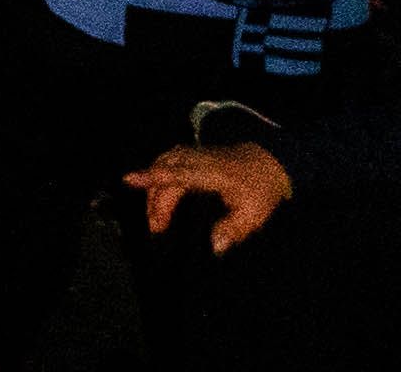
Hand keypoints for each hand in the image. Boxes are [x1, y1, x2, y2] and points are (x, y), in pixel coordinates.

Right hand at [124, 142, 290, 251]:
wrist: (270, 162)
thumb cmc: (260, 189)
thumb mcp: (254, 214)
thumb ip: (233, 230)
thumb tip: (214, 247)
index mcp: (211, 173)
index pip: (176, 174)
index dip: (152, 178)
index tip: (130, 180)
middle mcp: (197, 159)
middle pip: (165, 174)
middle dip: (155, 200)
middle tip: (156, 228)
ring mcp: (193, 154)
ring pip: (163, 164)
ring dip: (154, 187)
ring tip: (154, 215)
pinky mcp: (192, 154)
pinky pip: (167, 160)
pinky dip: (158, 174)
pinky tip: (158, 189)